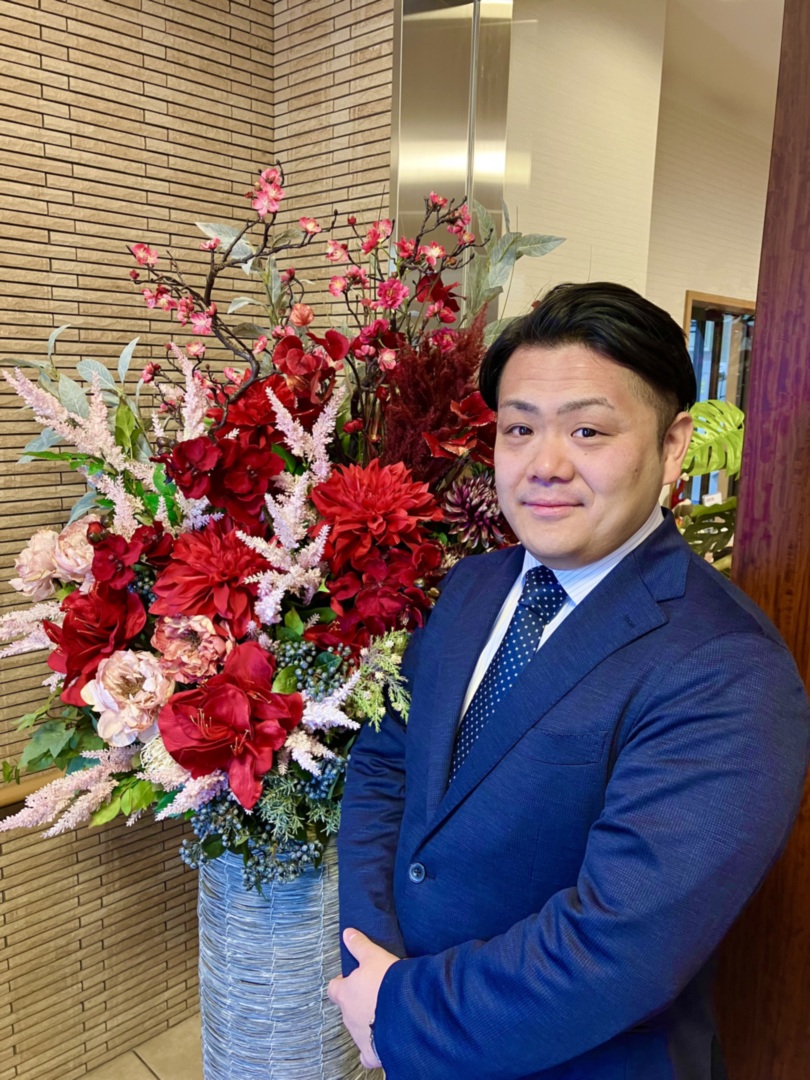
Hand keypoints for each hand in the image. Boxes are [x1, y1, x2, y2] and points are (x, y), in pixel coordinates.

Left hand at [328, 928, 398, 1068]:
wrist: (404, 1013)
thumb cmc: (387, 983)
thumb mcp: (374, 956)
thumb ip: (359, 946)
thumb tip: (347, 933)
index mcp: (345, 993)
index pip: (333, 988)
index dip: (341, 983)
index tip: (351, 980)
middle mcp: (347, 1016)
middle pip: (347, 1008)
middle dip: (357, 1002)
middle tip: (374, 994)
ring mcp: (358, 1036)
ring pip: (358, 1028)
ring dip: (367, 1021)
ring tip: (384, 1012)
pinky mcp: (371, 1052)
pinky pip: (367, 1054)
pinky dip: (373, 1049)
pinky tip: (383, 1041)